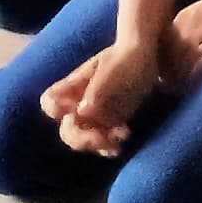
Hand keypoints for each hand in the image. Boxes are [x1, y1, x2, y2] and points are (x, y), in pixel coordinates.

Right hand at [42, 41, 157, 155]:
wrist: (151, 57)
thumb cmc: (128, 56)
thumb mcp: (114, 67)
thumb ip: (98, 88)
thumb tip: (82, 111)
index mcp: (73, 87)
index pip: (50, 101)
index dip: (56, 110)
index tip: (76, 111)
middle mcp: (79, 103)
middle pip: (67, 130)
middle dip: (82, 138)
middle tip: (104, 136)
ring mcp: (94, 115)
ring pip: (84, 140)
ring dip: (99, 143)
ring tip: (122, 136)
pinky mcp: (110, 123)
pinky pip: (102, 142)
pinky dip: (108, 146)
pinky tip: (120, 143)